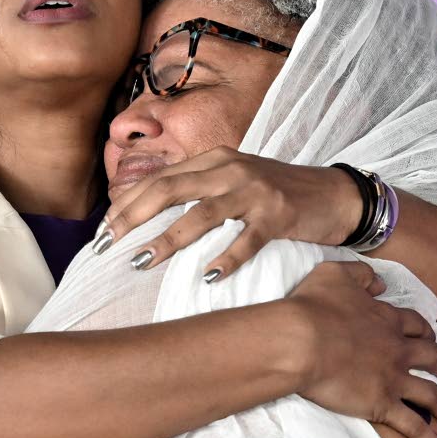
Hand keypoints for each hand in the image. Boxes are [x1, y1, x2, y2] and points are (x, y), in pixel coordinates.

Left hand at [102, 148, 361, 277]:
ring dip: (168, 239)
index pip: (158, 180)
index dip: (126, 205)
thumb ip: (196, 191)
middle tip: (107, 246)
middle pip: (169, 190)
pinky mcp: (279, 215)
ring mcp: (254, 191)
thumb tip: (147, 215)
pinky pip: (247, 240)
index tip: (102, 233)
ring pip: (202, 214)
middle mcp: (229, 169)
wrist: (334, 195)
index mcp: (213, 160)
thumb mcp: (232, 182)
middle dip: (132, 218)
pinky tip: (208, 277)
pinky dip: (226, 259)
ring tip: (143, 261)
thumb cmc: (276, 195)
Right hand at [284, 261, 436, 437]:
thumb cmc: (311, 307)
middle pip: (432, 359)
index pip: (414, 326)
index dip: (424, 333)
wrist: (301, 340)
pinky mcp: (383, 405)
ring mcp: (393, 379)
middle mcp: (397, 350)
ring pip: (432, 396)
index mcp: (386, 319)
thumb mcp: (335, 274)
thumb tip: (379, 284)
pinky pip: (415, 427)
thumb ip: (361, 275)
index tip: (429, 339)